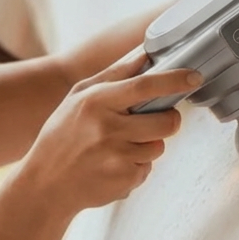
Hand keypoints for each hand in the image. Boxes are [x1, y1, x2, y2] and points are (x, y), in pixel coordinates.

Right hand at [17, 50, 199, 215]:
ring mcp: (117, 158)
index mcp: (95, 103)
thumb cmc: (61, 137)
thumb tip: (145, 53)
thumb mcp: (78, 97)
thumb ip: (114, 74)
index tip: (193, 77)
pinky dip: (135, 167)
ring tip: (117, 148)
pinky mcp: (124, 181)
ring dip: (146, 146)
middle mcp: (107, 130)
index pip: (144, 85)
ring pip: (158, 146)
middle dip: (168, 120)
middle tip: (151, 121)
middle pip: (166, 122)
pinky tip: (112, 165)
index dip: (174, 80)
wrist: (45, 185)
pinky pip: (147, 168)